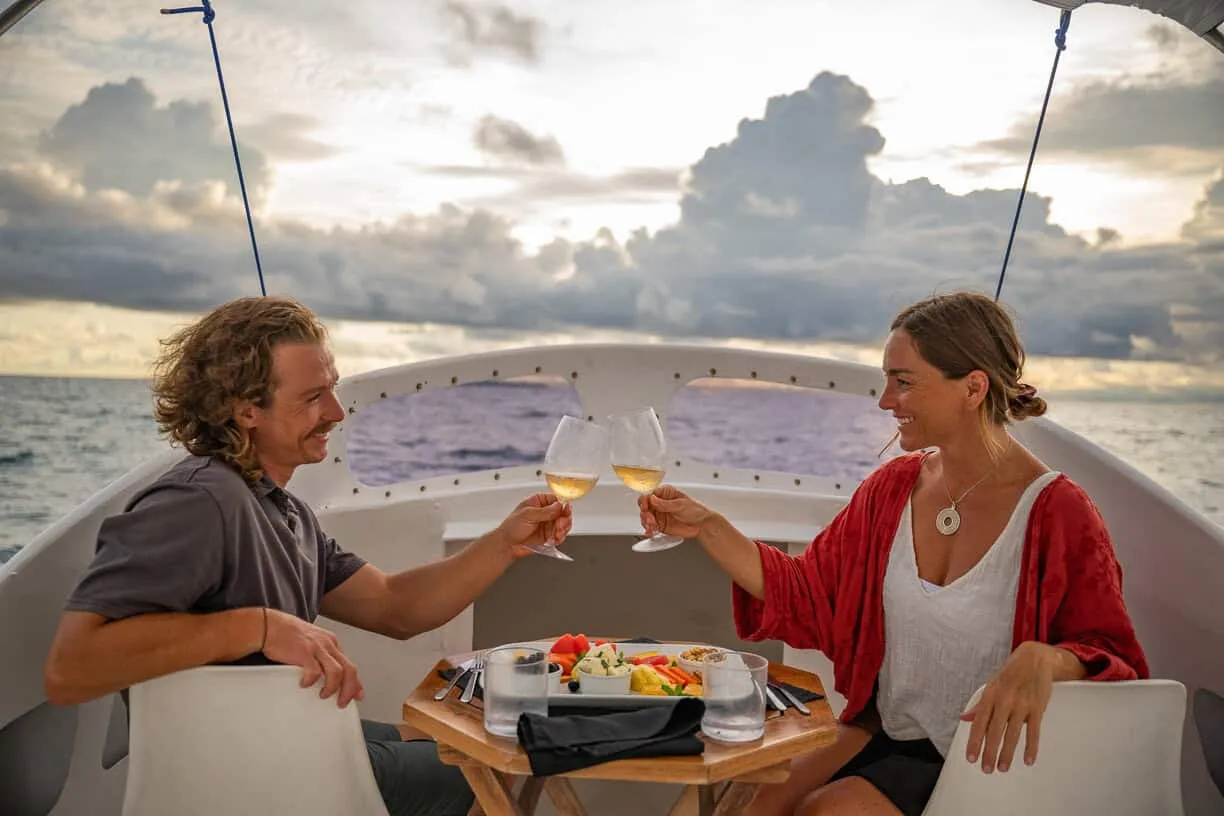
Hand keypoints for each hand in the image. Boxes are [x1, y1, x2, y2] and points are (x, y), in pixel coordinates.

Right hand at [262, 609, 363, 707]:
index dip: (355, 682)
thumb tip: (328, 673)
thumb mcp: (312, 642)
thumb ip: (322, 656)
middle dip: (349, 689)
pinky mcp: (304, 653)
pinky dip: (311, 681)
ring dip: (332, 688)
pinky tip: (305, 684)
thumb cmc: (288, 634)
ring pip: (336, 672)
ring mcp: (317, 648)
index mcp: (331, 643)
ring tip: (324, 695)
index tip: (357, 694)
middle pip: (349, 670)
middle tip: (343, 702)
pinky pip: (315, 671)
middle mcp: (327, 645)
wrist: (270, 625)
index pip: (350, 665)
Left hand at [495, 493, 572, 557]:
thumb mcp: (528, 515)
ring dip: (563, 530)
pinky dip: (559, 538)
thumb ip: (545, 511)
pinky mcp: (548, 535)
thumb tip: (559, 505)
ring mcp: (547, 524)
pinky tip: (554, 539)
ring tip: (557, 534)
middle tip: (561, 525)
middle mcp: (544, 512)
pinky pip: (559, 535)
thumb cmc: (511, 527)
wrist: (507, 545)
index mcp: (538, 502)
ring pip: (563, 524)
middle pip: (562, 513)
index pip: (556, 500)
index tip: (565, 511)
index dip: (563, 505)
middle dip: (564, 519)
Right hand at [638, 485, 713, 539]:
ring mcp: (659, 515)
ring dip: (646, 522)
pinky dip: (649, 530)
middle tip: (650, 520)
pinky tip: (651, 531)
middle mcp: (660, 503)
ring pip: (646, 517)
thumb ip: (665, 503)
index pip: (650, 494)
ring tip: (652, 527)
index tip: (645, 506)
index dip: (645, 500)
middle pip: (645, 506)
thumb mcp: (680, 504)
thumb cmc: (695, 510)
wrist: (702, 525)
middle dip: (645, 513)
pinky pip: (651, 527)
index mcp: (665, 494)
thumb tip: (652, 499)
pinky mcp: (660, 525)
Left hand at [961, 641, 1057, 772]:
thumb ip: (979, 705)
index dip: (974, 741)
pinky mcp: (1037, 708)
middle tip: (986, 769)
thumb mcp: (991, 686)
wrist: (1035, 658)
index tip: (971, 758)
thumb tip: (964, 718)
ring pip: (1013, 734)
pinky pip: (1034, 731)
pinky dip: (1031, 747)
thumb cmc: (1010, 674)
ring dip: (1007, 753)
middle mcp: (1004, 701)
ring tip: (1002, 768)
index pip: (979, 723)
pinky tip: (1028, 760)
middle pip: (995, 731)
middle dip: (990, 752)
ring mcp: (1021, 705)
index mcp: (990, 696)